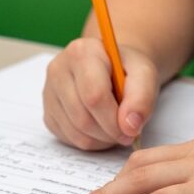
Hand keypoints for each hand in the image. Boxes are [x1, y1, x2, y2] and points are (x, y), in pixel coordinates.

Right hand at [43, 39, 158, 150]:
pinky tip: (102, 129)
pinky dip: (90, 141)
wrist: (113, 68)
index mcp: (82, 52)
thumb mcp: (145, 74)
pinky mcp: (48, 113)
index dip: (114, 120)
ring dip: (102, 139)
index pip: (94, 95)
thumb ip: (142, 97)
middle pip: (83, 117)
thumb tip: (130, 126)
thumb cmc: (127, 70)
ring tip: (117, 129)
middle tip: (128, 133)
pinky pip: (69, 139)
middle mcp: (59, 69)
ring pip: (75, 132)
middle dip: (110, 132)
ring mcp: (49, 92)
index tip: (132, 129)